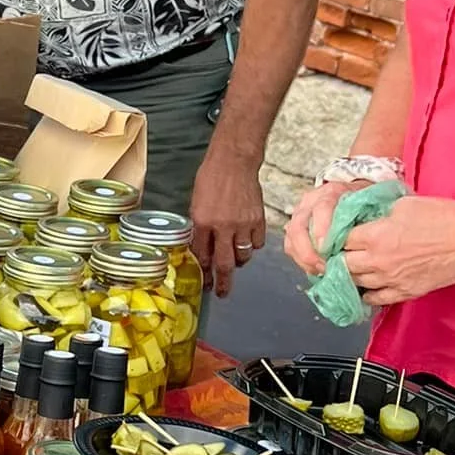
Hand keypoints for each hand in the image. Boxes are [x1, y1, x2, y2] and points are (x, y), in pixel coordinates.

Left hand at [189, 145, 266, 297]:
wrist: (234, 162)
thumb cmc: (211, 179)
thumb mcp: (195, 204)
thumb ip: (199, 228)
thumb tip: (201, 249)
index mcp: (203, 222)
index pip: (201, 257)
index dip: (202, 274)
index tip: (204, 284)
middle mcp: (223, 227)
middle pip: (223, 264)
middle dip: (222, 283)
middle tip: (221, 293)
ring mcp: (243, 225)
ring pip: (242, 257)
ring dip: (237, 262)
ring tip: (233, 259)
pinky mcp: (259, 220)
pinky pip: (256, 244)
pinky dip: (251, 247)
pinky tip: (246, 241)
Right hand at [284, 180, 365, 277]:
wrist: (354, 199)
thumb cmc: (365, 205)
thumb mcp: (372, 206)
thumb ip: (368, 219)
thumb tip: (366, 239)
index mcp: (332, 192)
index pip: (322, 207)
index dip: (322, 229)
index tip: (327, 249)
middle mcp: (311, 201)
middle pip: (299, 225)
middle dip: (307, 250)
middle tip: (322, 266)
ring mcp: (300, 214)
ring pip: (292, 237)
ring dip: (303, 257)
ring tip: (320, 270)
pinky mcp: (295, 228)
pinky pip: (290, 246)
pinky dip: (300, 259)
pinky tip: (314, 268)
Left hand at [343, 195, 454, 305]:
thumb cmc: (443, 217)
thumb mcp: (403, 204)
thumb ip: (378, 213)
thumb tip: (365, 218)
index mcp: (375, 236)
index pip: (340, 239)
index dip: (337, 235)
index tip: (337, 234)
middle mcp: (378, 261)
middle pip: (342, 264)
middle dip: (338, 257)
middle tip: (340, 252)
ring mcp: (390, 280)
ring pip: (355, 283)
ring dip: (350, 276)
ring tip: (350, 268)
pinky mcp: (404, 292)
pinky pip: (375, 299)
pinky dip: (366, 293)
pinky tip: (366, 286)